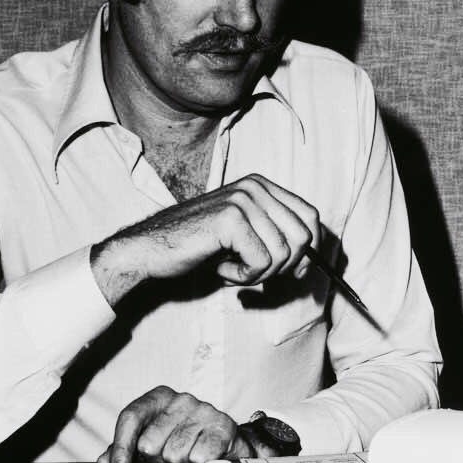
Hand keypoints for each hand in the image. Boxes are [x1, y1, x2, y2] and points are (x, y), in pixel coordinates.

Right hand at [90, 174, 319, 304]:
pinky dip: (244, 276)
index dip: (310, 249)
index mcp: (261, 186)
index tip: (295, 270)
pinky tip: (221, 268)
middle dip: (283, 265)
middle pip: (302, 237)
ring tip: (230, 266)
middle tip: (253, 271)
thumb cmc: (199, 248)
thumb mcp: (246, 236)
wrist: (151, 249)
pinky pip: (261, 262)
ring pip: (282, 253)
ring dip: (258, 273)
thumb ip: (277, 238)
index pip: (309, 216)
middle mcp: (254, 187)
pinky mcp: (231, 219)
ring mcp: (243, 200)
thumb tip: (311, 262)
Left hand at [95, 385, 253, 462]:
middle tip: (167, 457)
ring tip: (187, 456)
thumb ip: (124, 450)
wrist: (225, 441)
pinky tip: (202, 457)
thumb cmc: (183, 438)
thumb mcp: (152, 441)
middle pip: (150, 442)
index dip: (121, 447)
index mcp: (158, 398)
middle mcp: (181, 399)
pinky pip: (200, 456)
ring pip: (175, 453)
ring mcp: (204, 410)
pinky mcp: (223, 426)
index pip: (131, 417)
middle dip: (156, 459)